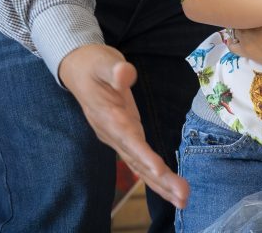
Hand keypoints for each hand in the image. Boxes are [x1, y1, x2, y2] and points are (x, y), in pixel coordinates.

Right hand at [59, 45, 188, 207]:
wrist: (78, 69)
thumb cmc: (94, 63)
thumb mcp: (104, 61)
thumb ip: (114, 69)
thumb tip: (124, 72)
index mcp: (108, 116)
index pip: (127, 138)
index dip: (143, 155)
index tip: (159, 170)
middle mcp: (112, 133)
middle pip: (137, 160)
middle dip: (160, 179)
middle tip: (183, 197)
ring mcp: (118, 138)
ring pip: (140, 166)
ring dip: (161, 184)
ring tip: (183, 200)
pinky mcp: (125, 137)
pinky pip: (140, 161)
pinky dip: (155, 176)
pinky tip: (170, 190)